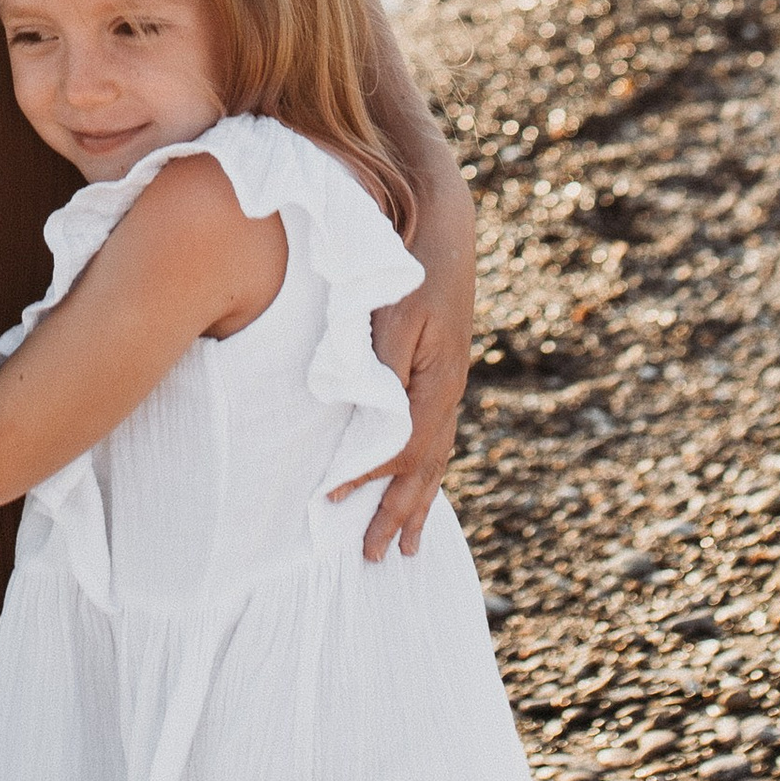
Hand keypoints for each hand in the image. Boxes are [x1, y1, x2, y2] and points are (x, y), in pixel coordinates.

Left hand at [334, 272, 475, 560]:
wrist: (442, 224)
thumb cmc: (410, 266)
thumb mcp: (393, 316)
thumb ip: (382, 368)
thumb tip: (369, 418)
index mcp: (438, 384)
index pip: (402, 449)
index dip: (367, 478)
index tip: (330, 500)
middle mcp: (448, 392)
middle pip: (424, 468)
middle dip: (399, 513)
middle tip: (378, 556)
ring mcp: (448, 385)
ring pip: (434, 457)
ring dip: (418, 501)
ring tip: (408, 542)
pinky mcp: (441, 373)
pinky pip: (433, 437)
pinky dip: (423, 469)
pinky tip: (418, 483)